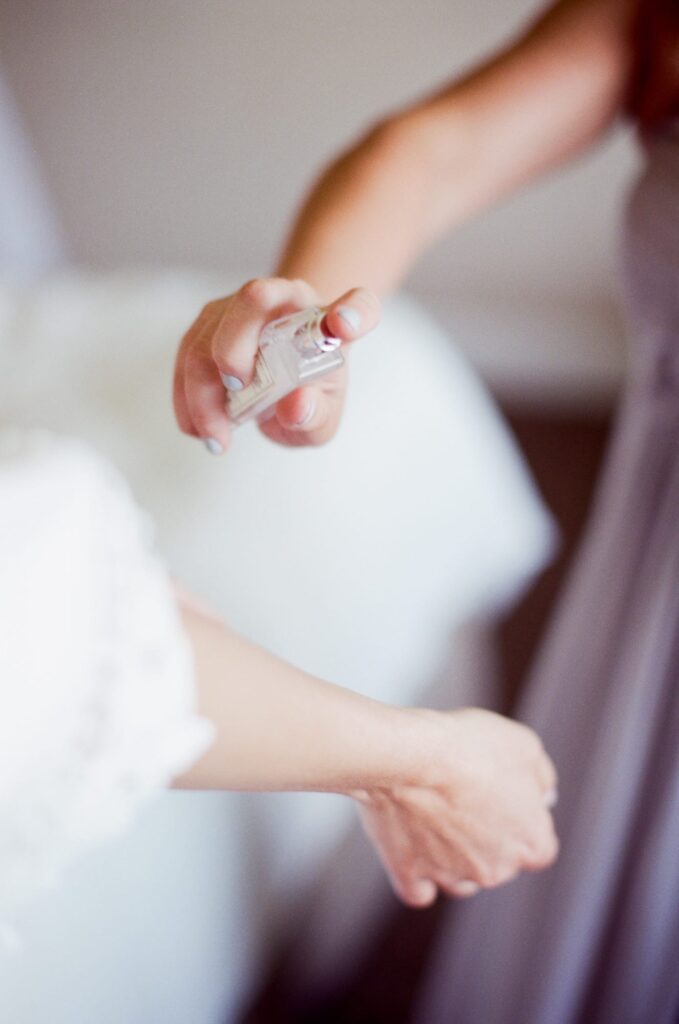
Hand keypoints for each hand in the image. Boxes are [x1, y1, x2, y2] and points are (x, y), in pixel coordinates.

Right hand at [173, 277, 380, 451]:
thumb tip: (296, 406)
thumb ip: (314, 415)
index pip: (358, 305)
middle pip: (255, 297)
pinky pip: (187, 352)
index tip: (346, 327)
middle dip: (236, 346)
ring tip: (217, 438)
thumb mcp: (320, 416)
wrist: (282, 376)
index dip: (355, 312)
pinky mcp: (208, 323)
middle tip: (238, 391)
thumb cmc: (308, 391)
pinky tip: (198, 428)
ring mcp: (239, 307)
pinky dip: (187, 395)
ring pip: (209, 329)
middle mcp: (285, 300)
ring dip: (203, 387)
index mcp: (326, 320)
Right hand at [354, 707, 558, 907]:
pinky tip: (415, 853)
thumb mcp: (523, 745)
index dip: (523, 823)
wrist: (411, 756)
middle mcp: (497, 869)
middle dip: (488, 838)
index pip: (540, 848)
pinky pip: (418, 891)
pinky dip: (418, 877)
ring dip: (456, 859)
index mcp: (532, 842)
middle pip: (499, 864)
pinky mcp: (410, 874)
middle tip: (466, 798)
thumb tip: (543, 793)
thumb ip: (541, 776)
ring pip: (462, 882)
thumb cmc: (469, 747)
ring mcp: (452, 876)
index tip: (507, 800)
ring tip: (438, 821)